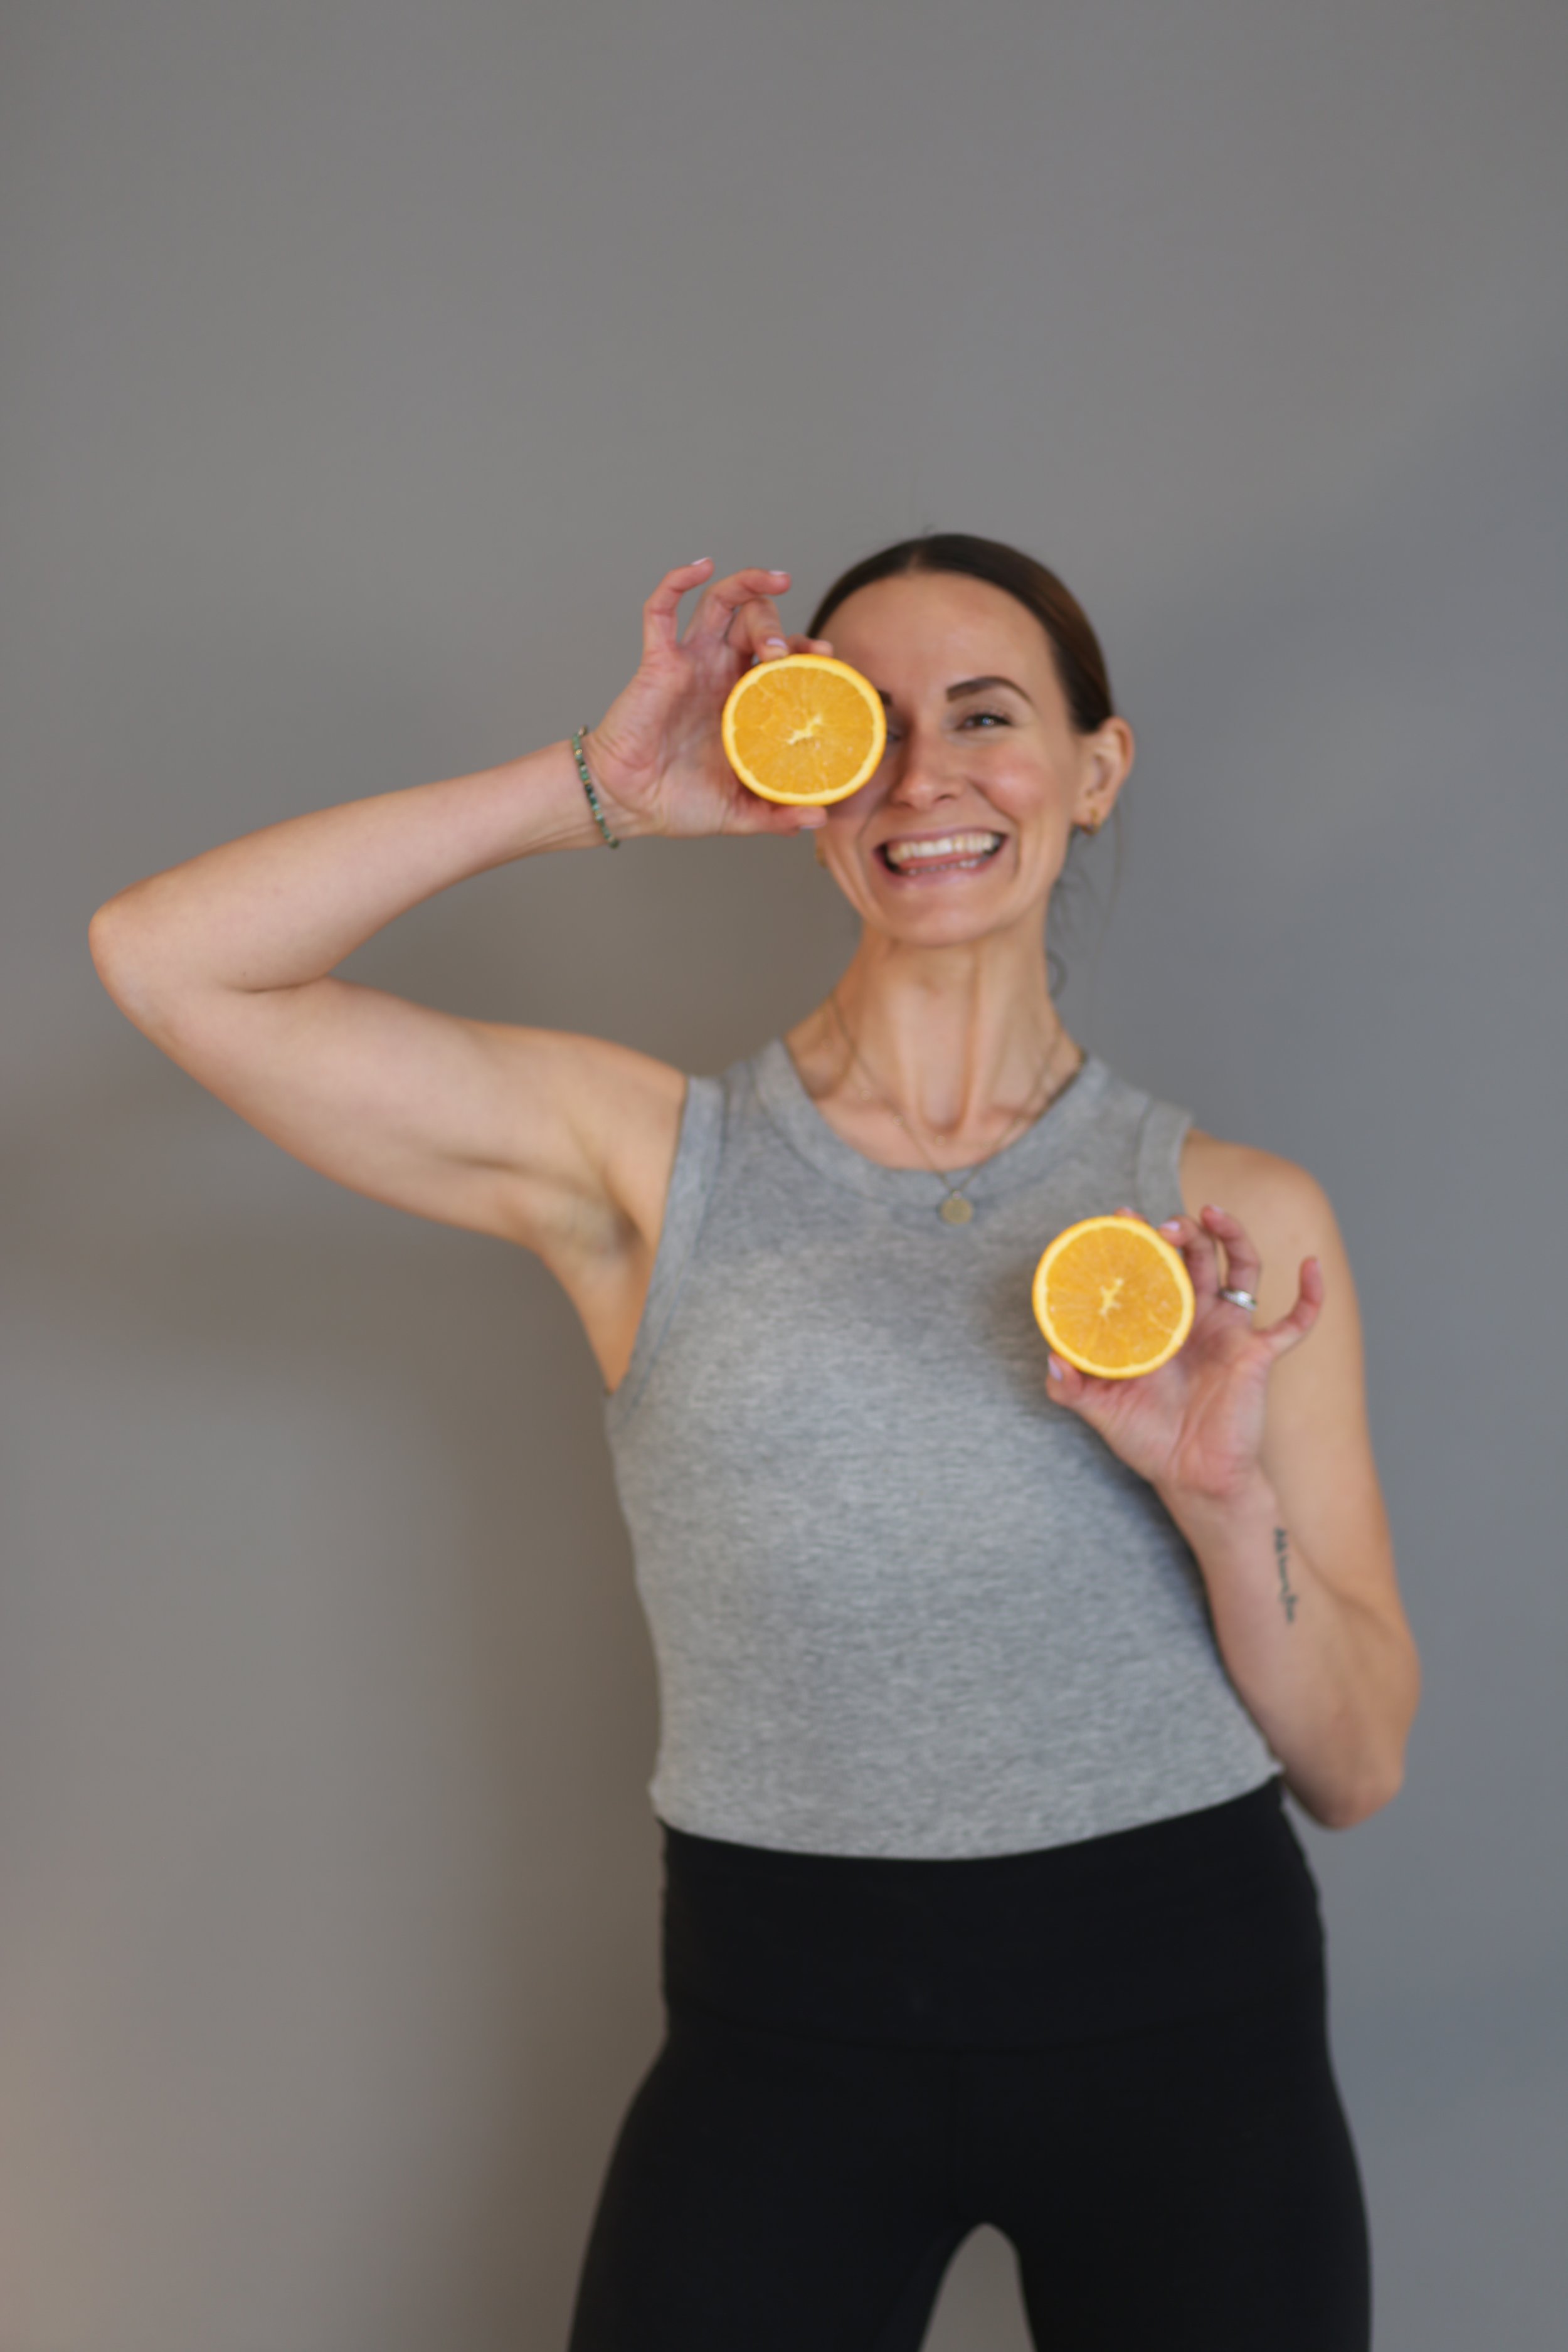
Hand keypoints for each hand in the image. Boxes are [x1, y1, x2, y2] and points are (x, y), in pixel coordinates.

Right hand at [580, 560, 837, 840]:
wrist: (629, 805)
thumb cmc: (679, 803)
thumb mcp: (740, 812)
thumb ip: (778, 814)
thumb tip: (820, 819)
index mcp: (744, 700)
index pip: (783, 658)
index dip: (807, 649)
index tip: (828, 656)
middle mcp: (720, 673)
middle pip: (757, 622)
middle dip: (779, 624)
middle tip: (791, 651)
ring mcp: (689, 662)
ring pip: (720, 602)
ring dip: (748, 585)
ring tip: (775, 579)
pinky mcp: (657, 662)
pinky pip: (660, 610)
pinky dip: (678, 581)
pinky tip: (701, 565)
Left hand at [1044, 1205, 1322, 1506]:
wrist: (1191, 1479)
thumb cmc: (1148, 1440)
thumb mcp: (1101, 1410)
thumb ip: (1070, 1388)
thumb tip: (1051, 1358)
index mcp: (1159, 1323)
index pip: (1152, 1266)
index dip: (1141, 1238)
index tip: (1122, 1215)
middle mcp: (1196, 1318)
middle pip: (1196, 1255)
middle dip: (1182, 1231)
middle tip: (1162, 1226)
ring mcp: (1230, 1332)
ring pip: (1241, 1268)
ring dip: (1232, 1234)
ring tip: (1212, 1213)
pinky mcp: (1259, 1354)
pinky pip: (1295, 1322)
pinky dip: (1310, 1294)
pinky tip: (1311, 1265)